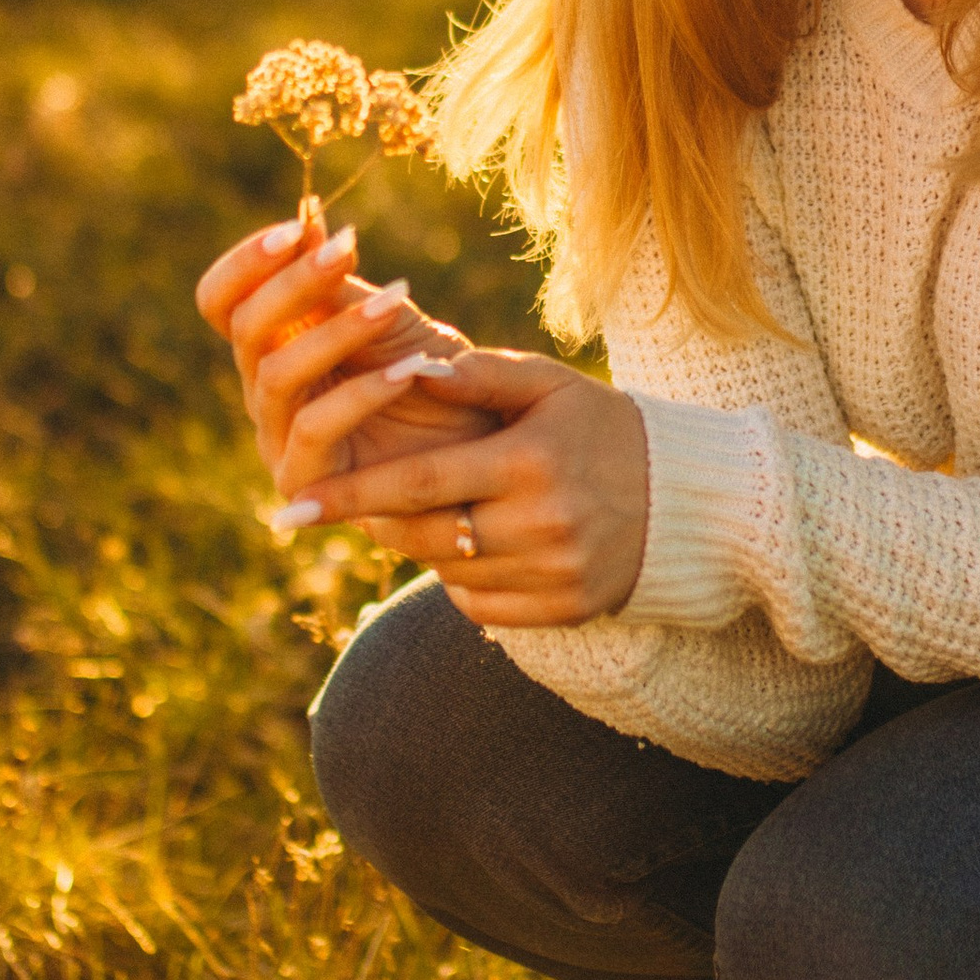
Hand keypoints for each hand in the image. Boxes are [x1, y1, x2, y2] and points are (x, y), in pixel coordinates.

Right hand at [196, 215, 500, 496]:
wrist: (482, 451)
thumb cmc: (431, 378)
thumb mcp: (388, 317)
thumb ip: (339, 282)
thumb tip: (306, 220)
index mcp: (273, 344)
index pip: (222, 301)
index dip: (245, 262)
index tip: (296, 228)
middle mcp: (264, 390)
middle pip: (244, 330)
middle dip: (293, 284)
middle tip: (346, 249)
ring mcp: (278, 439)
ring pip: (277, 377)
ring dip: (337, 333)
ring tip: (395, 304)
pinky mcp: (306, 483)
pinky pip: (315, 430)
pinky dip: (363, 394)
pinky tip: (410, 370)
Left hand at [272, 347, 649, 627]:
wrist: (688, 500)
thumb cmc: (604, 427)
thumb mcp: (549, 386)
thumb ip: (478, 377)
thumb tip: (405, 368)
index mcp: (530, 462)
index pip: (418, 482)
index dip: (350, 495)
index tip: (290, 506)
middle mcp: (541, 524)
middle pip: (424, 533)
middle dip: (374, 521)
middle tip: (335, 507)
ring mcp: (554, 574)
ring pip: (448, 569)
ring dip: (423, 543)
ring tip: (431, 510)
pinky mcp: (565, 611)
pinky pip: (480, 605)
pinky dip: (464, 578)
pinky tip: (480, 544)